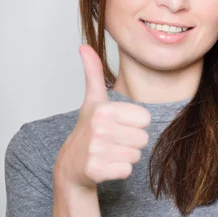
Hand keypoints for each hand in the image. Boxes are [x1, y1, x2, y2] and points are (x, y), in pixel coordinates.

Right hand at [54, 44, 150, 188]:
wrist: (71, 164)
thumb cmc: (88, 129)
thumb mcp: (92, 99)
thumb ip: (93, 72)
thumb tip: (84, 46)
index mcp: (104, 109)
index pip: (146, 119)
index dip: (134, 123)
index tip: (117, 125)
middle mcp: (99, 128)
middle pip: (144, 138)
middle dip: (131, 141)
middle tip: (113, 141)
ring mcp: (97, 151)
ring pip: (137, 155)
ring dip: (125, 156)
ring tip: (109, 152)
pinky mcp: (97, 171)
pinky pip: (127, 171)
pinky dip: (119, 171)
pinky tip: (106, 165)